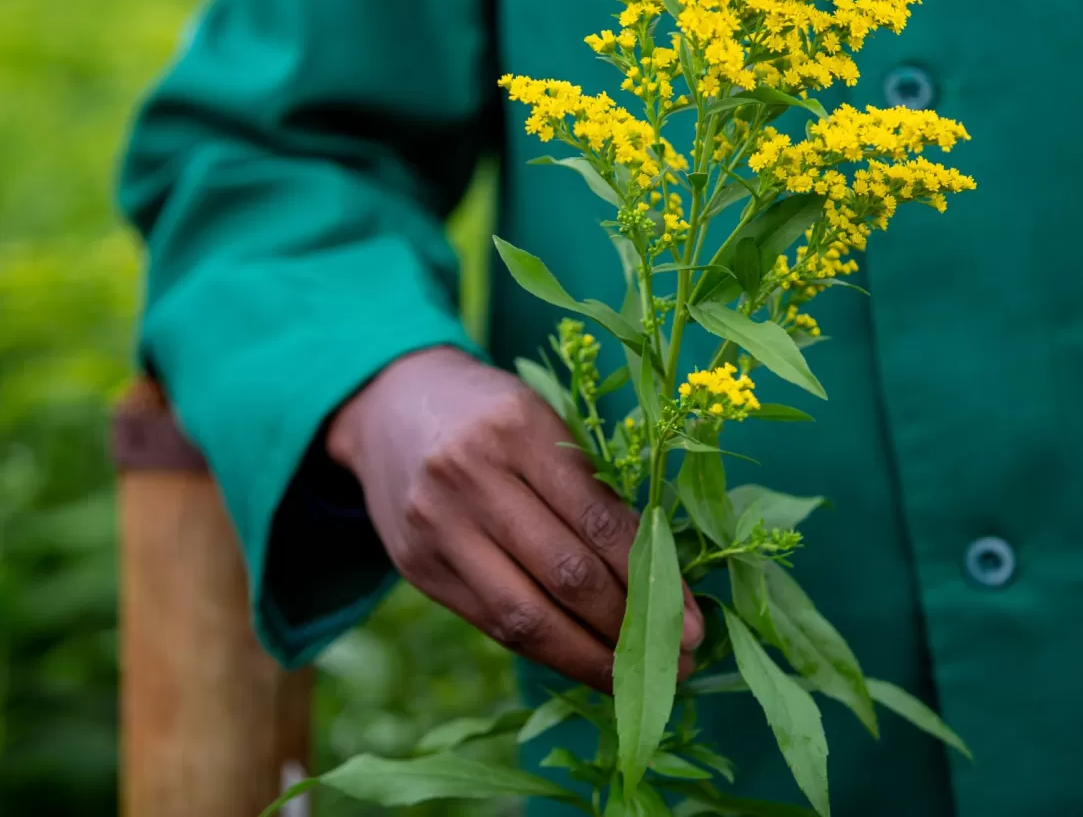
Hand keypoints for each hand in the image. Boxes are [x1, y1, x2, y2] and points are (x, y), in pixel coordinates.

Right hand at [326, 346, 702, 691]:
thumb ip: (591, 488)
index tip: (694, 622)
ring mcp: (436, 527)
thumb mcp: (544, 421)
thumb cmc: (489, 412)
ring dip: (589, 658)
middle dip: (629, 629)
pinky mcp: (416, 567)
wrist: (388, 404)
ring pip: (525, 616)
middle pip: (565, 575)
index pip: (598, 521)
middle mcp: (469, 478)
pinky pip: (491, 624)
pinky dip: (544, 649)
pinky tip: (581, 661)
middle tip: (678, 660)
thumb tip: (662, 574)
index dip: (651, 579)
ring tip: (634, 680)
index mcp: (516, 429)